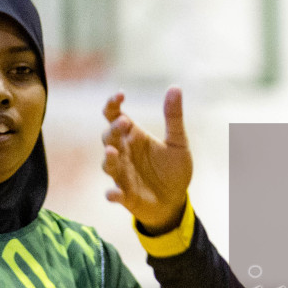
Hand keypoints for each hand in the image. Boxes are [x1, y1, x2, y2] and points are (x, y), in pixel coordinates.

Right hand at [102, 89, 192, 232]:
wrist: (175, 200)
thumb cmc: (173, 169)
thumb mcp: (178, 142)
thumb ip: (174, 117)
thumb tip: (175, 87)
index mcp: (133, 136)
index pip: (114, 115)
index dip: (112, 104)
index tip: (120, 95)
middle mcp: (123, 153)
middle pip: (109, 137)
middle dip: (113, 130)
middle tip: (125, 122)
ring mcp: (122, 174)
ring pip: (108, 164)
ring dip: (109, 158)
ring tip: (112, 151)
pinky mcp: (125, 195)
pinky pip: (114, 194)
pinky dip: (112, 194)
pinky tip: (113, 193)